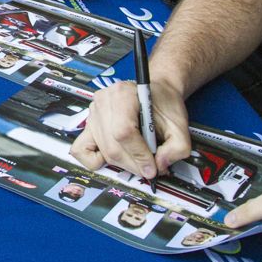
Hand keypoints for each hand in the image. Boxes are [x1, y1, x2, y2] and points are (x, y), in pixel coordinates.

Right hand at [69, 77, 190, 178]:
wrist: (157, 93)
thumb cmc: (164, 104)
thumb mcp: (180, 124)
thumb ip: (177, 147)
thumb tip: (159, 165)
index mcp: (124, 94)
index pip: (124, 132)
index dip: (139, 155)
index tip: (152, 168)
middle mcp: (104, 101)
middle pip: (113, 146)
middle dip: (134, 165)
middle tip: (150, 169)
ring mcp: (93, 113)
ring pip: (103, 151)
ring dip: (124, 164)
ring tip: (139, 159)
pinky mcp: (89, 124)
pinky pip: (81, 149)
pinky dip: (95, 160)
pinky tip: (115, 156)